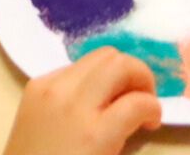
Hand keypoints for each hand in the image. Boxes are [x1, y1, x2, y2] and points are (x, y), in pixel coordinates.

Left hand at [2, 49, 164, 154]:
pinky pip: (73, 66)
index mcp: (94, 134)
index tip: (151, 121)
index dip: (154, 110)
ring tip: (116, 96)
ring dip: (116, 72)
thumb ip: (124, 134)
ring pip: (99, 55)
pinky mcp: (35, 85)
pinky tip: (87, 99)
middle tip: (141, 100)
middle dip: (140, 77)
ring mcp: (50, 89)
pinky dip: (90, 76)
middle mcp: (73, 102)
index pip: (139, 102)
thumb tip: (137, 112)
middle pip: (120, 63)